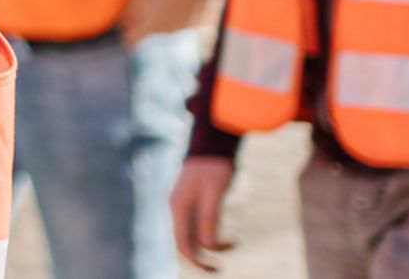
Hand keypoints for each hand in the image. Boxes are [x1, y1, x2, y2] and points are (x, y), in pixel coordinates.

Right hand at [169, 156, 236, 272]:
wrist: (213, 143)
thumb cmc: (214, 165)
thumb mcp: (215, 192)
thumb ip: (210, 218)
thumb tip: (209, 246)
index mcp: (177, 207)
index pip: (182, 244)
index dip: (198, 261)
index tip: (216, 267)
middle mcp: (175, 209)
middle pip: (183, 243)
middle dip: (201, 259)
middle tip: (220, 269)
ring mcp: (183, 206)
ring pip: (190, 237)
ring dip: (208, 247)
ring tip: (232, 246)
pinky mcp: (192, 204)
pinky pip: (197, 227)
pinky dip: (210, 236)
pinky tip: (226, 236)